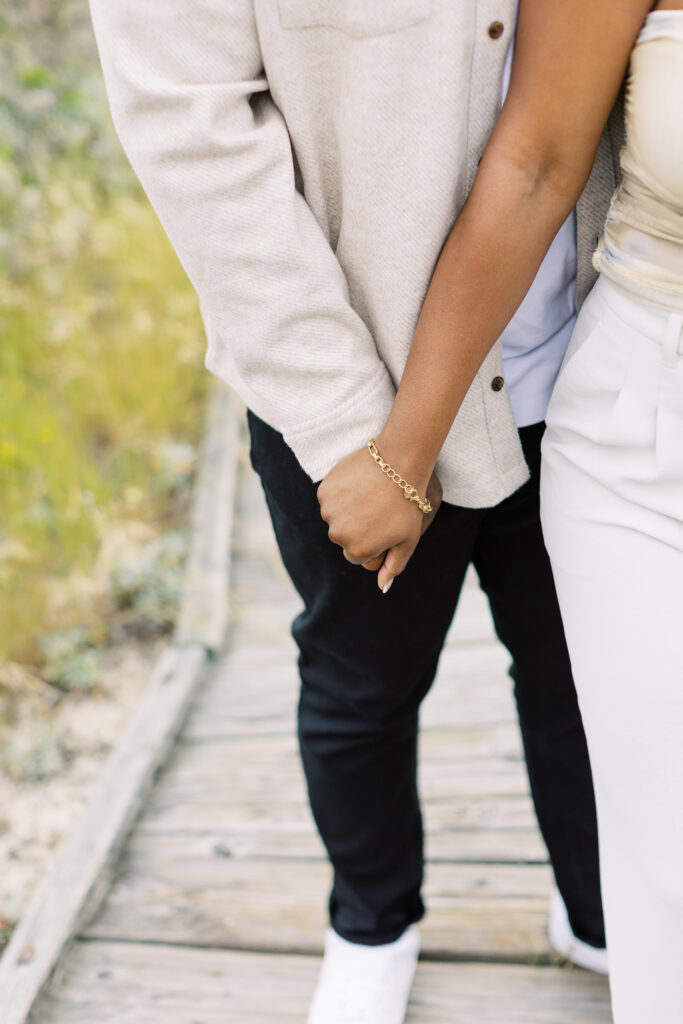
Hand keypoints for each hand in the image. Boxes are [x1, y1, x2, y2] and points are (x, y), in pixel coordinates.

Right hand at [317, 444, 441, 590]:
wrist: (399, 463)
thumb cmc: (408, 503)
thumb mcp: (408, 540)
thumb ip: (393, 567)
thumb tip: (382, 587)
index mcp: (358, 550)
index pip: (357, 555)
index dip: (372, 540)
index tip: (384, 524)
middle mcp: (338, 535)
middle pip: (344, 537)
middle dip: (358, 527)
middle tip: (378, 508)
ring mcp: (328, 512)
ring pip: (335, 518)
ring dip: (347, 509)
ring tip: (369, 495)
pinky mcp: (323, 492)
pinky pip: (329, 499)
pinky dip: (340, 493)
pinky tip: (359, 484)